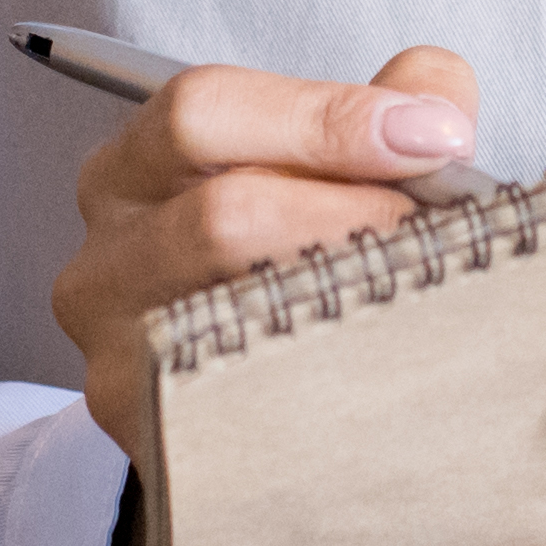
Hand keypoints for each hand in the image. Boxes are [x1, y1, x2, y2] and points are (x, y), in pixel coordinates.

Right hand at [57, 45, 481, 479]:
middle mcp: (103, 262)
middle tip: (442, 233)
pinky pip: (259, 405)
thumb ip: (397, 102)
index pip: (200, 112)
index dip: (326, 118)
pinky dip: (342, 377)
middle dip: (355, 216)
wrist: (255, 407)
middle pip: (220, 217)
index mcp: (130, 170)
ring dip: (355, 298)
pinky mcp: (156, 442)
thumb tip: (440, 107)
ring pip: (244, 317)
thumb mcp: (338, 163)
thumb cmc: (296, 259)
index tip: (438, 137)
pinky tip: (393, 365)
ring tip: (426, 295)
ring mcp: (120, 360)